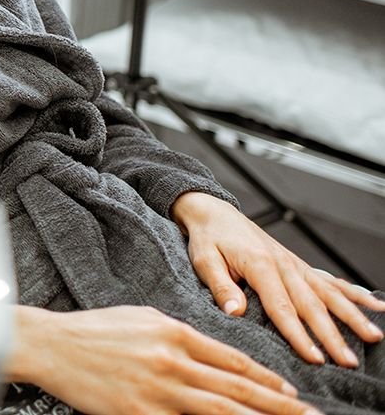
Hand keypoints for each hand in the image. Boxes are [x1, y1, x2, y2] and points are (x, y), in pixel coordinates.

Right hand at [7, 305, 319, 414]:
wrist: (49, 344)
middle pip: (237, 390)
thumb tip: (210, 353)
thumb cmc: (92, 331)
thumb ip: (178, 335)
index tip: (290, 392)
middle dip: (279, 406)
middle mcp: (172, 361)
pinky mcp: (140, 413)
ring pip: (220, 411)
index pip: (233, 361)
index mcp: (174, 333)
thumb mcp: (142, 319)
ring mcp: (158, 390)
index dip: (266, 380)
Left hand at [173, 191, 384, 366]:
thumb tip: (236, 313)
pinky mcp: (298, 264)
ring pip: (329, 293)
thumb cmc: (208, 238)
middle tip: (349, 361)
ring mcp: (295, 264)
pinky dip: (353, 293)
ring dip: (353, 316)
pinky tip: (374, 304)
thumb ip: (221, 286)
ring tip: (375, 336)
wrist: (214, 211)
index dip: (299, 335)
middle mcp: (284, 265)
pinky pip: (330, 280)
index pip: (282, 308)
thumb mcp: (205, 260)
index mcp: (261, 265)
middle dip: (333, 335)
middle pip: (312, 306)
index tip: (315, 358)